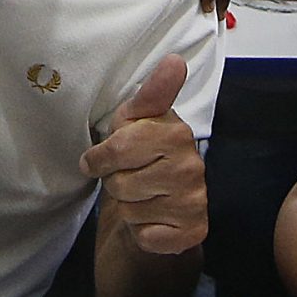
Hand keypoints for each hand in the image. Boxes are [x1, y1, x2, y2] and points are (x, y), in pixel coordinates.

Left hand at [81, 54, 206, 254]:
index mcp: (177, 133)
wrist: (157, 205)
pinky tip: (152, 220)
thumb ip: (152, 91)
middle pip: (121, 183)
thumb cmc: (140, 155)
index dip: (101, 157)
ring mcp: (196, 201)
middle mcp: (193, 167)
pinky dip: (141, 232)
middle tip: (128, 178)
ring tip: (140, 197)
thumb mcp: (136, 119)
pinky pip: (147, 236)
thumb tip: (174, 60)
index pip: (120, 147)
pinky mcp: (193, 231)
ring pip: (132, 211)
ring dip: (127, 209)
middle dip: (115, 183)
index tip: (101, 158)